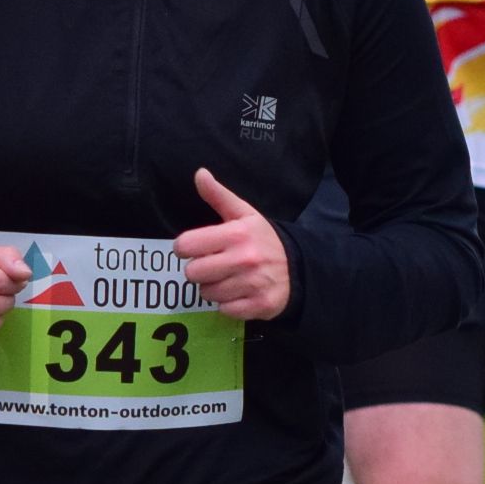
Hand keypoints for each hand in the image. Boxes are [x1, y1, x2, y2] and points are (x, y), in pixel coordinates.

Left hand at [176, 167, 291, 320]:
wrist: (298, 268)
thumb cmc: (263, 239)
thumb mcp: (244, 214)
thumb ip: (218, 195)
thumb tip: (199, 174)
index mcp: (236, 234)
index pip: (186, 245)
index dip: (186, 248)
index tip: (196, 248)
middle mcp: (243, 259)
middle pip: (192, 273)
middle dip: (199, 270)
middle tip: (214, 265)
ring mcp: (252, 284)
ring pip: (207, 294)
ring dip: (213, 288)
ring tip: (228, 279)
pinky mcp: (258, 305)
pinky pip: (224, 310)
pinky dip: (228, 304)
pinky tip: (238, 292)